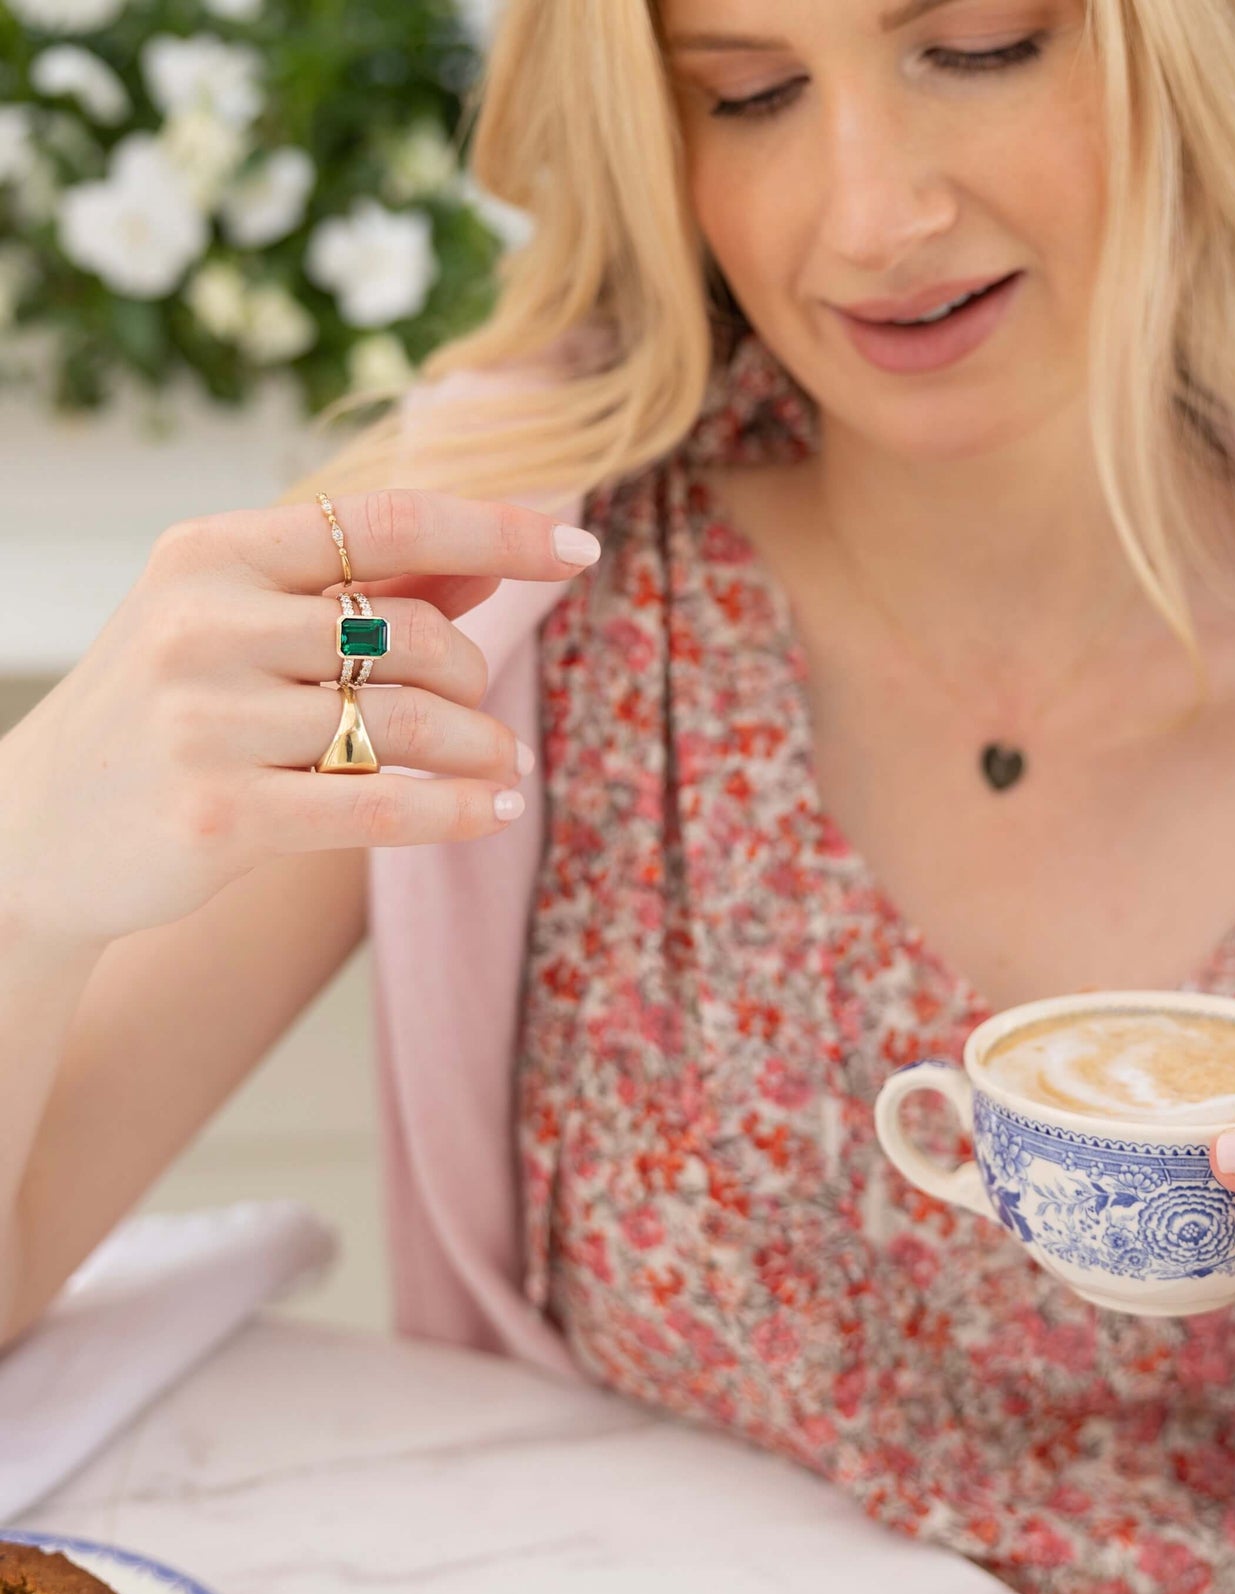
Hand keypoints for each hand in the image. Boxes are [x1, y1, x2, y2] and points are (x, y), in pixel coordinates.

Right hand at [0, 489, 596, 950]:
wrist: (32, 832)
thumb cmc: (170, 714)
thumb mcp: (243, 627)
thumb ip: (363, 593)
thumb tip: (486, 568)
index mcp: (213, 554)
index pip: (389, 519)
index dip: (499, 531)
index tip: (580, 547)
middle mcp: (203, 622)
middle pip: (412, 632)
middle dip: (472, 678)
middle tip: (487, 721)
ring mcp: (204, 718)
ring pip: (409, 721)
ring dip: (481, 750)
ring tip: (504, 771)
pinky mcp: (218, 813)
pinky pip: (383, 805)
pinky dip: (456, 811)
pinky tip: (491, 813)